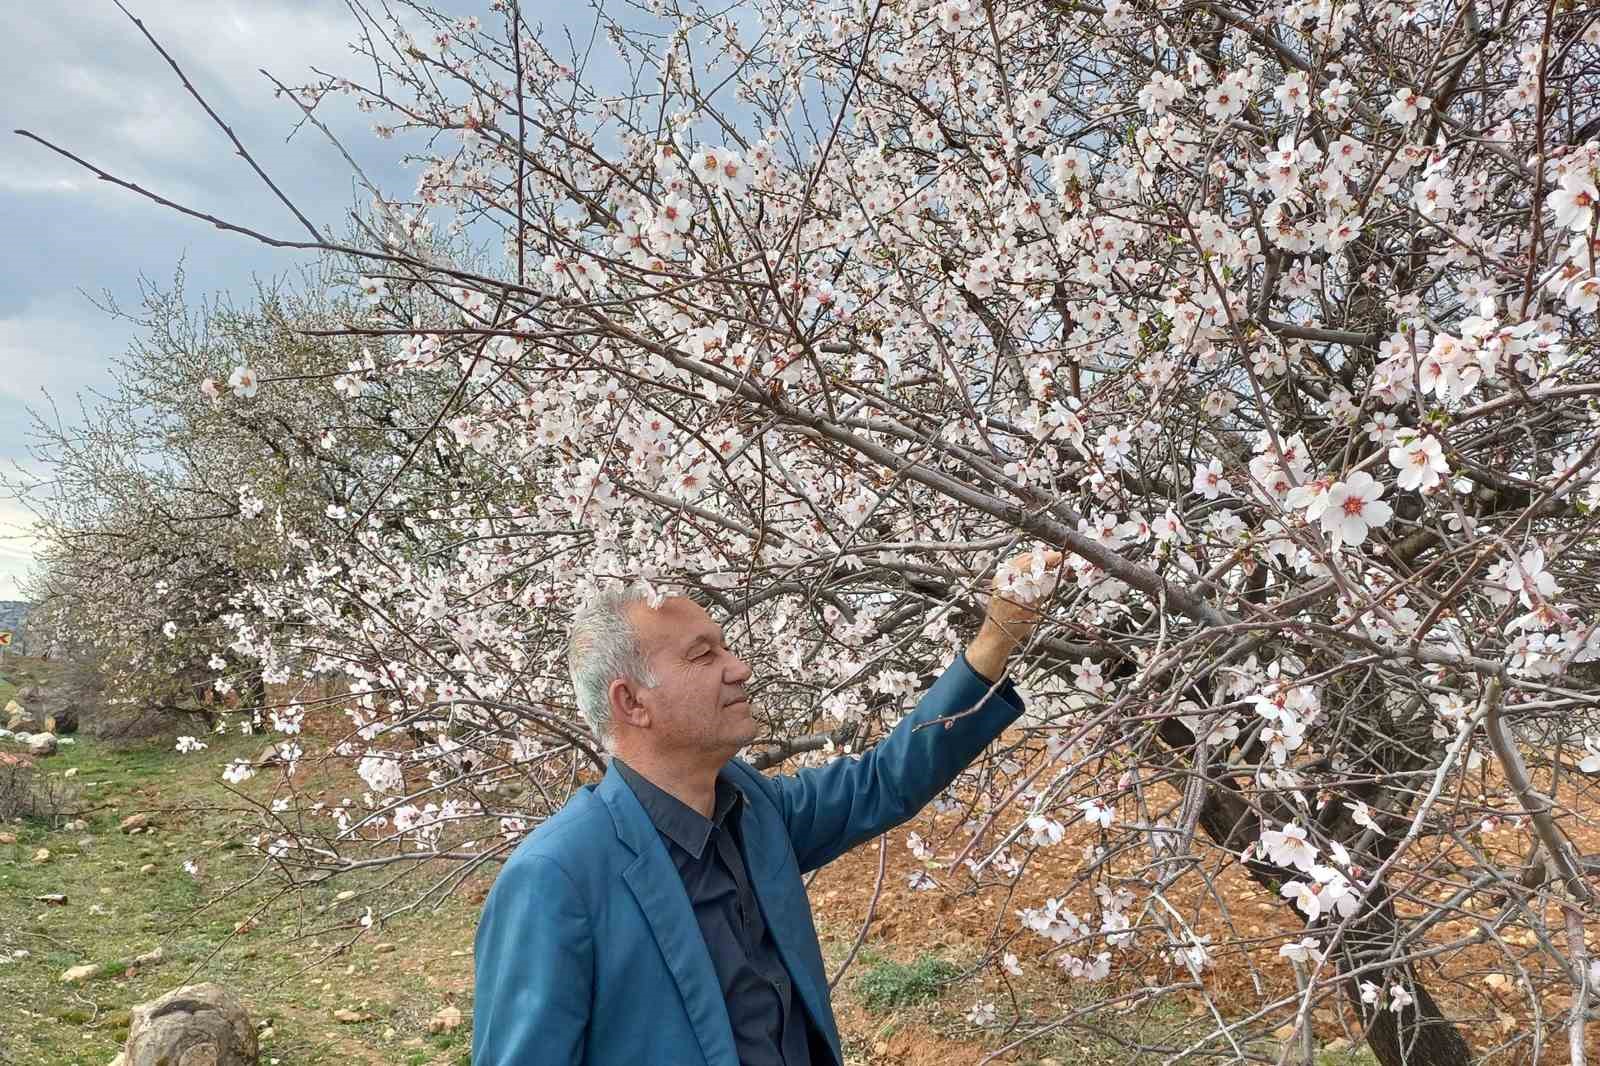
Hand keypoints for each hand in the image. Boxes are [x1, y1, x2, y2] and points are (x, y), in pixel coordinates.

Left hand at [973, 548, 1061, 666]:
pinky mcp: (1000, 581)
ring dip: (1036, 561)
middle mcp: (1003, 577)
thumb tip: (1054, 573)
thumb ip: (1043, 588)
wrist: (997, 636)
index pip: (1031, 561)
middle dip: (1043, 558)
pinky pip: (1015, 567)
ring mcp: (1000, 578)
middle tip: (1058, 560)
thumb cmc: (1012, 627)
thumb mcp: (1033, 609)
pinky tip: (1036, 572)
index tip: (1060, 557)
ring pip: (1021, 561)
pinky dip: (1028, 566)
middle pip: (1026, 558)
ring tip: (1050, 565)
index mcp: (1010, 582)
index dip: (1048, 557)